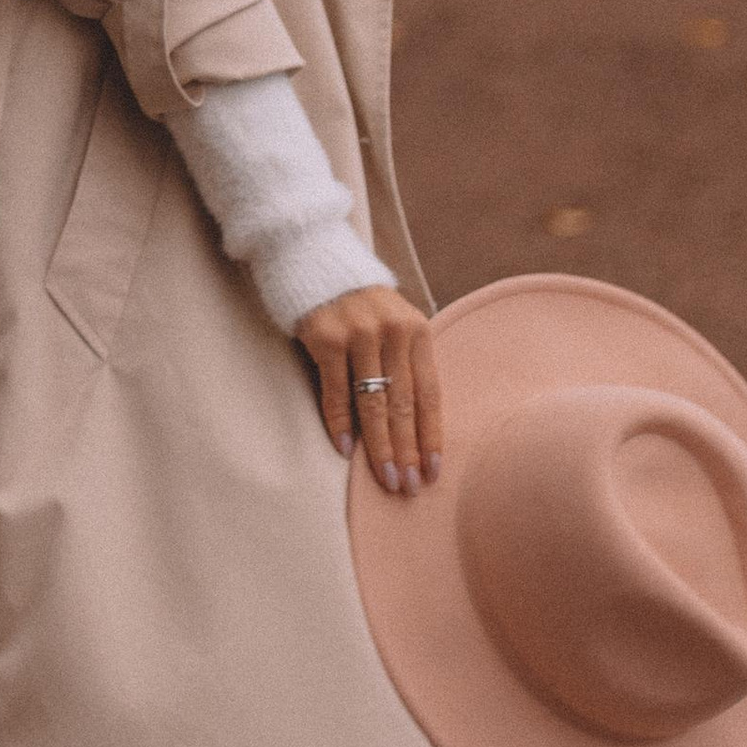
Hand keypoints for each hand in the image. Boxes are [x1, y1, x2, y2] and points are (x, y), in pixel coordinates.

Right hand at [297, 285, 441, 493]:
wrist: (314, 258)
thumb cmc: (357, 301)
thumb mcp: (393, 322)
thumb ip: (404, 361)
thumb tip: (413, 425)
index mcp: (417, 330)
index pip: (430, 394)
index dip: (431, 436)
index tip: (432, 472)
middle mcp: (393, 332)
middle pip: (404, 405)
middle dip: (407, 451)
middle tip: (408, 488)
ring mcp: (359, 334)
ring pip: (374, 404)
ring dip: (380, 447)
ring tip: (386, 478)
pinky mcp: (326, 338)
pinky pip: (337, 392)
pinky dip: (341, 424)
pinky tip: (346, 451)